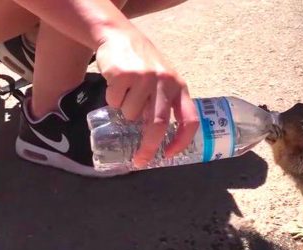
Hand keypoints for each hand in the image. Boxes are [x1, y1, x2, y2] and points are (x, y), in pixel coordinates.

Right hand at [96, 29, 198, 167]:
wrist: (119, 35)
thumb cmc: (143, 63)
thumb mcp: (163, 79)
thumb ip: (164, 103)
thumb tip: (159, 140)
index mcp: (179, 86)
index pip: (189, 119)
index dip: (182, 140)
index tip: (170, 154)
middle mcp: (165, 82)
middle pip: (158, 124)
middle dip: (148, 147)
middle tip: (140, 160)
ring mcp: (144, 77)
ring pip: (131, 115)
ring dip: (125, 112)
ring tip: (126, 93)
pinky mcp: (124, 74)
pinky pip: (115, 102)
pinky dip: (112, 99)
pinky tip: (116, 84)